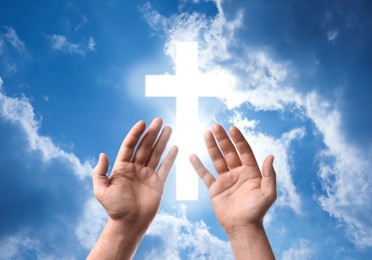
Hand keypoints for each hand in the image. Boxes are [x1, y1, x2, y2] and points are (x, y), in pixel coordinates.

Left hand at [92, 118, 177, 232]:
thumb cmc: (114, 208)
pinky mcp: (158, 183)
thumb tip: (103, 154)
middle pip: (145, 146)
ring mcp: (147, 174)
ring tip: (169, 128)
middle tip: (159, 120)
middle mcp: (135, 168)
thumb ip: (100, 172)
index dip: (135, 134)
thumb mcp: (101, 190)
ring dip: (162, 141)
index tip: (142, 123)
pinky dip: (170, 158)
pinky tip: (175, 147)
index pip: (129, 146)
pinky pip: (165, 167)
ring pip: (156, 153)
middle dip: (152, 133)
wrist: (129, 224)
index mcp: (122, 167)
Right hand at [190, 124, 275, 235]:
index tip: (232, 128)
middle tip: (215, 126)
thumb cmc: (257, 211)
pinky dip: (198, 166)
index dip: (238, 139)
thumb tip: (270, 156)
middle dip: (222, 138)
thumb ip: (269, 175)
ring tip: (206, 133)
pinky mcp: (215, 188)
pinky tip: (192, 156)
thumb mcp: (268, 193)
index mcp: (251, 171)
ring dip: (211, 146)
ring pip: (217, 159)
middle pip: (228, 151)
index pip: (244, 151)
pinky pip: (205, 175)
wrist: (242, 227)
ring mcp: (225, 180)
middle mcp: (238, 173)